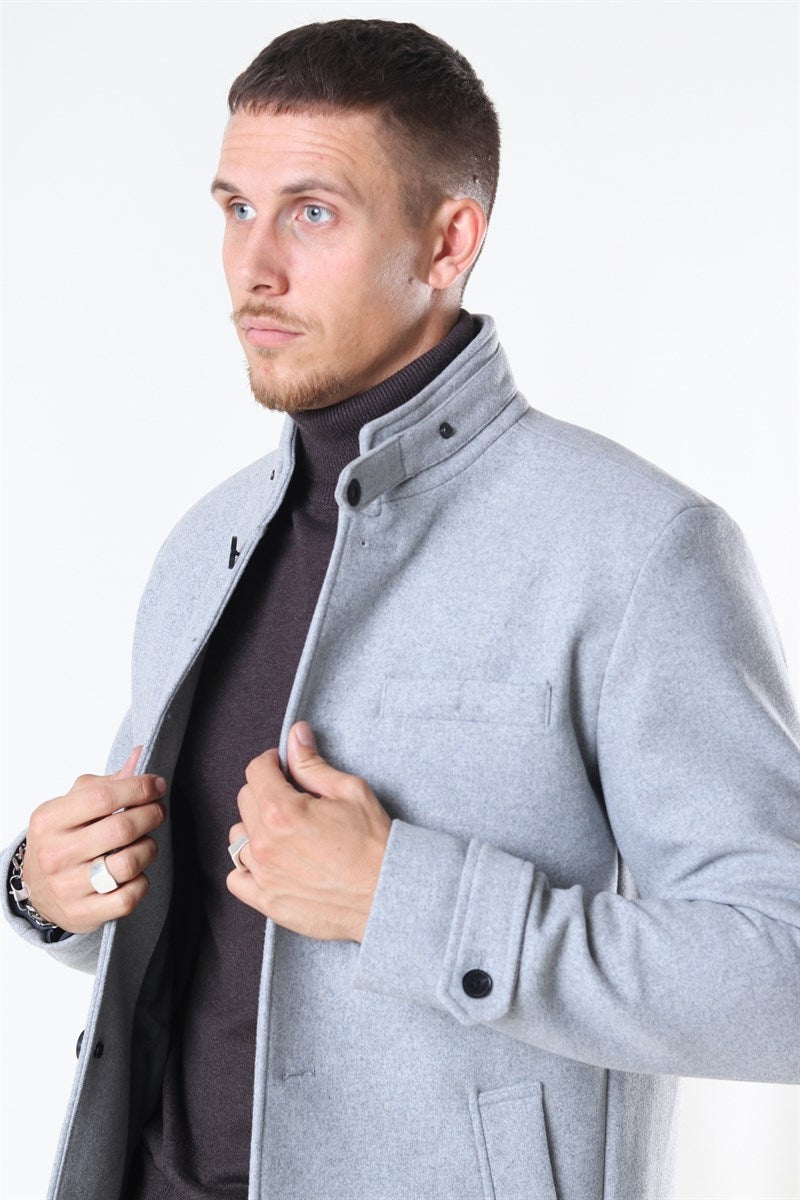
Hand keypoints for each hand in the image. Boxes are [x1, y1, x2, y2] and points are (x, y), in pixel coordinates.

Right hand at [21, 747, 167, 932]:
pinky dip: (142, 882)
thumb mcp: (73, 805)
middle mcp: (54, 854)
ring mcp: (67, 887)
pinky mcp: (83, 914)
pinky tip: (137, 873)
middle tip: (158, 812)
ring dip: (148, 849)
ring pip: (128, 865)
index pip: (103, 798)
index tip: (157, 785)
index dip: (139, 788)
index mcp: (48, 820)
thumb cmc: (63, 837)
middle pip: (121, 829)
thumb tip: (140, 755)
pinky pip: (128, 898)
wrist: (38, 888)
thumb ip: (107, 783)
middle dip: (151, 815)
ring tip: (147, 842)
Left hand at [227, 722, 391, 941]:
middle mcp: (265, 844)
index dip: (271, 762)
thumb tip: (296, 735)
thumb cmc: (374, 844)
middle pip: (245, 800)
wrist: (388, 894)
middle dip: (265, 790)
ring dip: (255, 827)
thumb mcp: (350, 792)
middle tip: (291, 796)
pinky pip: (236, 878)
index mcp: (282, 811)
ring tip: (283, 830)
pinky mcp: (267, 901)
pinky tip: (270, 860)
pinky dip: (247, 866)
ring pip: (238, 837)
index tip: (282, 766)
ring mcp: (263, 875)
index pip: (256, 771)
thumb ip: (313, 764)